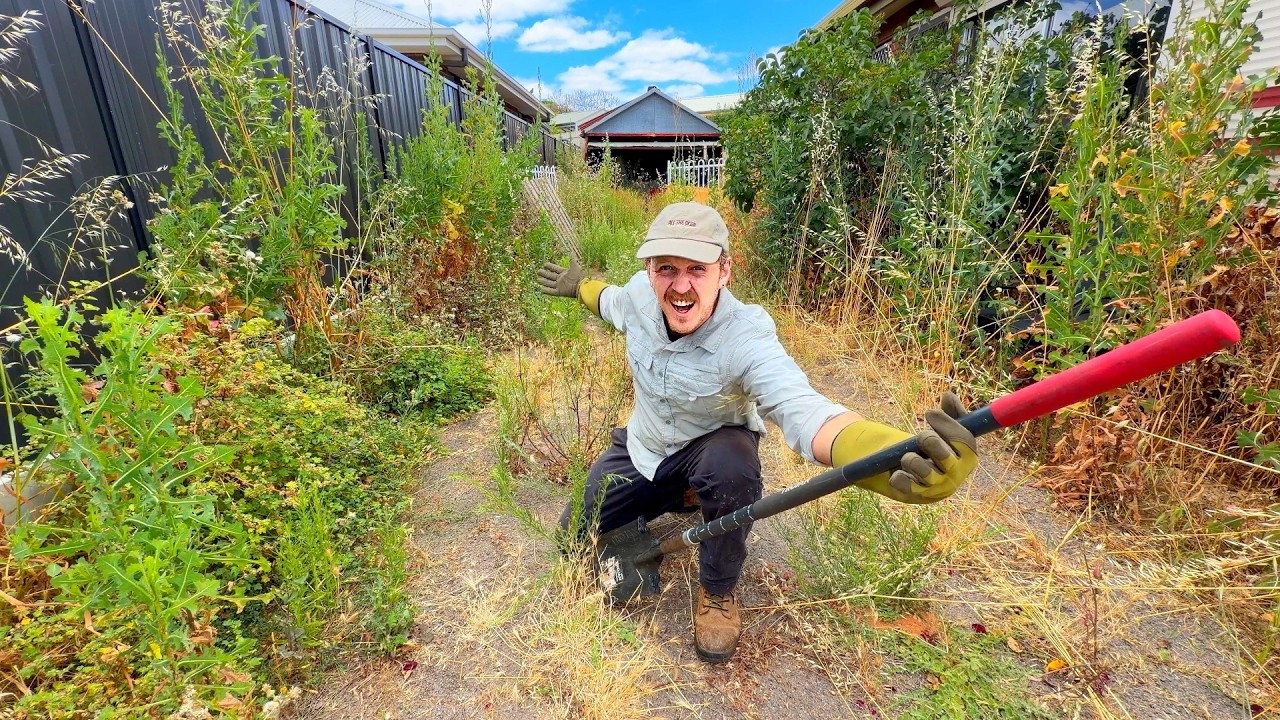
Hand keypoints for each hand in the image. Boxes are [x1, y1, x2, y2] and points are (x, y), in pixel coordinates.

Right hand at [536, 259, 583, 297]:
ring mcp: (560, 286)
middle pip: (551, 276)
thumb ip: (572, 260)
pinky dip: (546, 290)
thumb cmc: (578, 276)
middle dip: (544, 274)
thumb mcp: (575, 266)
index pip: (555, 269)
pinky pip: (551, 291)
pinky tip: (540, 289)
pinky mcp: (560, 292)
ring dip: (544, 281)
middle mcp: (561, 279)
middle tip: (538, 271)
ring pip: (549, 283)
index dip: (550, 267)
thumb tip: (571, 252)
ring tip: (537, 279)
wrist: (581, 286)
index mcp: (564, 273)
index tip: (545, 264)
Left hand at [831, 392, 977, 503]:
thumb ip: (951, 412)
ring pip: (923, 471)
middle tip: (921, 436)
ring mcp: (937, 488)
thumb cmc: (937, 446)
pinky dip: (898, 476)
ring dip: (911, 459)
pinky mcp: (917, 495)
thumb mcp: (945, 428)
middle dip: (927, 440)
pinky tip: (898, 472)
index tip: (928, 413)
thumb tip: (949, 396)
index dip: (947, 425)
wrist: (918, 474)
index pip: (964, 440)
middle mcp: (957, 475)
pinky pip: (904, 484)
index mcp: (969, 457)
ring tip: (908, 457)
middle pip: (942, 454)